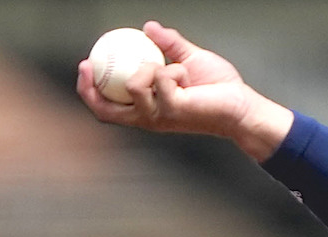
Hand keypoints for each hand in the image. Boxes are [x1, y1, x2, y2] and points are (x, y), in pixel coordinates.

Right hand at [75, 21, 292, 160]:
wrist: (243, 104)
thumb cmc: (220, 89)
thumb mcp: (189, 60)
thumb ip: (169, 45)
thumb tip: (149, 28)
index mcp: (148, 109)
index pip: (109, 107)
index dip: (89, 90)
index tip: (84, 65)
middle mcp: (150, 117)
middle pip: (106, 111)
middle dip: (89, 88)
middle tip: (87, 63)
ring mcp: (160, 116)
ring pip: (132, 86)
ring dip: (148, 68)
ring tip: (172, 68)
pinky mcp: (174, 110)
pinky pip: (160, 79)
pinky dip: (172, 69)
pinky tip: (186, 75)